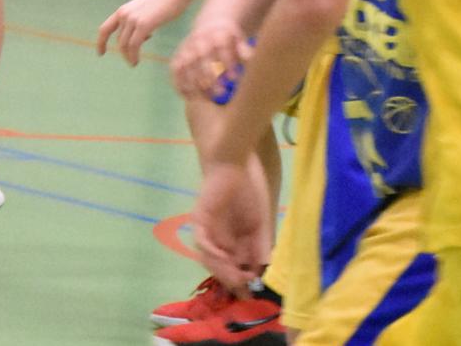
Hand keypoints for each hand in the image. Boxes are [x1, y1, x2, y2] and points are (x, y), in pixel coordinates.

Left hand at [95, 0, 187, 65]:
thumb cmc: (166, 0)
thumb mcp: (147, 12)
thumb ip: (141, 22)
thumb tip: (144, 37)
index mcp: (123, 10)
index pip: (105, 28)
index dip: (101, 42)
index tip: (100, 53)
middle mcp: (124, 14)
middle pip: (119, 41)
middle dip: (124, 53)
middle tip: (132, 61)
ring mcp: (133, 19)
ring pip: (124, 45)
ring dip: (128, 57)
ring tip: (134, 63)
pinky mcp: (143, 25)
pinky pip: (134, 46)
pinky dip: (133, 55)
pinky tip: (137, 60)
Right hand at [170, 14, 251, 99]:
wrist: (210, 27)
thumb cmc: (229, 40)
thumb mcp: (239, 41)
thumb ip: (244, 49)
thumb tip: (250, 59)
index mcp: (216, 33)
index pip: (220, 46)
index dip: (227, 62)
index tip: (234, 79)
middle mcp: (199, 39)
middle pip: (201, 57)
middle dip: (210, 76)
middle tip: (221, 93)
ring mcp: (186, 47)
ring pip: (186, 65)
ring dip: (195, 83)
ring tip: (207, 99)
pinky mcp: (177, 55)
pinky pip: (176, 71)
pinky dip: (180, 84)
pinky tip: (190, 97)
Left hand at [192, 159, 271, 288]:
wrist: (236, 164)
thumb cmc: (249, 190)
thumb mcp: (260, 225)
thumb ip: (261, 247)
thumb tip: (261, 270)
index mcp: (232, 242)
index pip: (233, 269)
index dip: (241, 284)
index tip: (251, 297)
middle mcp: (217, 240)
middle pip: (220, 268)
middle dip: (232, 281)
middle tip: (245, 291)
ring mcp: (207, 231)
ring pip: (209, 259)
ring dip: (223, 271)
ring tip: (238, 278)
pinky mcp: (199, 220)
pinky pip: (202, 241)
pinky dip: (212, 252)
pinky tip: (225, 257)